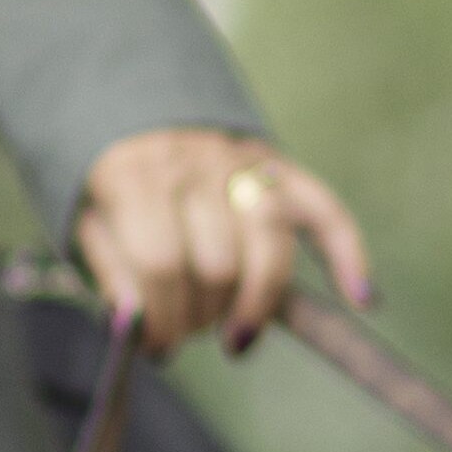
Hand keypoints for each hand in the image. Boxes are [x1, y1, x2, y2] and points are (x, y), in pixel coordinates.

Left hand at [73, 128, 371, 359]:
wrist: (137, 106)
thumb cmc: (113, 187)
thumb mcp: (87, 223)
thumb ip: (110, 272)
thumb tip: (133, 325)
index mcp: (137, 173)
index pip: (161, 260)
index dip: (159, 316)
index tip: (155, 346)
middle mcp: (196, 163)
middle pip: (217, 262)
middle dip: (200, 316)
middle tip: (185, 332)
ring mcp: (244, 163)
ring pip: (268, 245)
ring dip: (255, 304)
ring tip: (236, 338)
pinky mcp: (281, 169)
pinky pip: (325, 210)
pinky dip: (349, 254)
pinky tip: (363, 298)